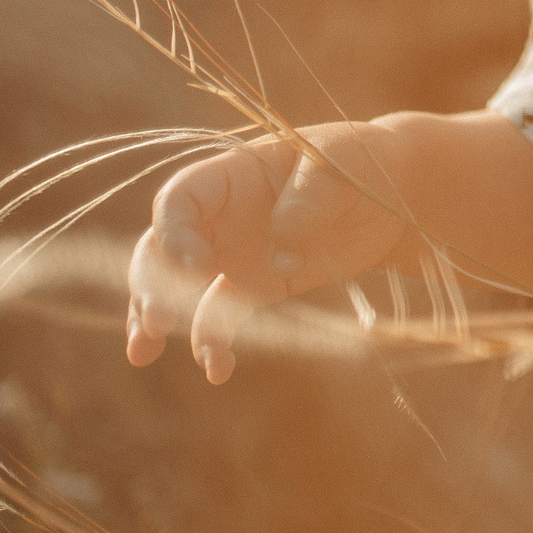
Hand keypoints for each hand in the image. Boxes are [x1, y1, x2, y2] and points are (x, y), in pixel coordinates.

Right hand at [126, 119, 413, 382]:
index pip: (180, 199)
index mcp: (231, 175)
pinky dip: (211, 342)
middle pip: (163, 248)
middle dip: (152, 283)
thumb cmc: (357, 163)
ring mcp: (231, 254)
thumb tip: (280, 257)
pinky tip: (216, 369)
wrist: (389, 193)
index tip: (197, 266)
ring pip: (177, 288)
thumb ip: (306, 202)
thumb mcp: (337, 169)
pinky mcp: (255, 287)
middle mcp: (219, 217)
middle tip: (155, 320)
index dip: (175, 233)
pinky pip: (221, 316)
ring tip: (143, 351)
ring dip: (156, 318)